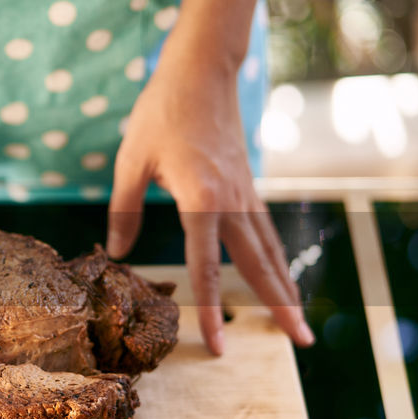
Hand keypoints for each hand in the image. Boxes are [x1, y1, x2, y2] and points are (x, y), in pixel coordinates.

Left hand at [105, 38, 313, 354]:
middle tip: (299, 342)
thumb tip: (118, 253)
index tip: (218, 346)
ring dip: (285, 287)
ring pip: (269, 250)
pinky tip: (281, 276)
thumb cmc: (161, 113)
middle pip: (257, 266)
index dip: (210, 312)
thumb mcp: (130, 161)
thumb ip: (125, 210)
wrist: (200, 71)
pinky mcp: (248, 186)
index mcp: (200, 200)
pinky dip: (276, 259)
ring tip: (299, 322)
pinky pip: (266, 231)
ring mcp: (245, 194)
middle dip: (279, 307)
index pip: (204, 269)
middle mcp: (231, 202)